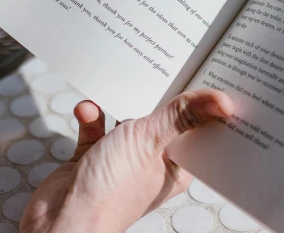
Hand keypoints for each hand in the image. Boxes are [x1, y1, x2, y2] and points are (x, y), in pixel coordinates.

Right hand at [21, 89, 232, 232]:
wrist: (60, 219)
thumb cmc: (109, 192)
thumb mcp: (149, 142)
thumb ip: (182, 116)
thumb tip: (223, 101)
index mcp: (176, 165)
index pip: (198, 128)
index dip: (203, 104)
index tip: (205, 72)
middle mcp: (151, 162)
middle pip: (163, 118)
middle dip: (157, 95)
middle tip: (160, 65)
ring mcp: (122, 159)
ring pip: (127, 118)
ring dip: (118, 102)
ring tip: (117, 83)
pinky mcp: (94, 156)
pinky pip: (96, 126)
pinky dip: (92, 115)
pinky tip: (88, 109)